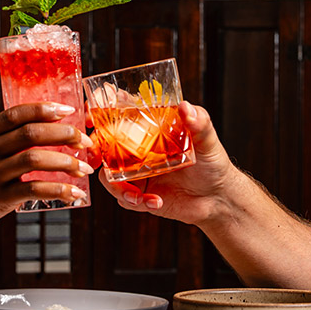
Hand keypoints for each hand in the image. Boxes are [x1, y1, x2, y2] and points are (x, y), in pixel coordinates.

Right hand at [0, 102, 93, 239]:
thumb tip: (38, 135)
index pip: (16, 114)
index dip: (44, 109)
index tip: (67, 111)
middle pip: (32, 133)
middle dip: (65, 134)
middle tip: (85, 141)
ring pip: (36, 158)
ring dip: (67, 162)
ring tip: (85, 169)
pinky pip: (35, 189)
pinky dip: (60, 190)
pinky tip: (74, 194)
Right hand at [98, 101, 236, 225]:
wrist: (218, 198)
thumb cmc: (212, 163)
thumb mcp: (208, 140)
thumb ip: (199, 123)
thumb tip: (185, 108)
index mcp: (150, 129)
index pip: (120, 112)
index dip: (101, 109)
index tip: (91, 111)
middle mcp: (138, 149)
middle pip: (103, 145)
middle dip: (93, 149)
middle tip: (95, 154)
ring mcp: (136, 172)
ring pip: (108, 176)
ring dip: (116, 186)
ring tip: (136, 194)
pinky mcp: (140, 195)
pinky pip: (125, 198)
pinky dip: (136, 201)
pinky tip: (155, 202)